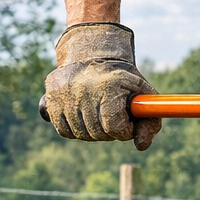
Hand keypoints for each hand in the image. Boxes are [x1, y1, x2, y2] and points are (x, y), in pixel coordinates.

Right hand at [44, 22, 160, 150]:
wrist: (90, 54)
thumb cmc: (121, 80)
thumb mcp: (142, 94)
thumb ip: (150, 121)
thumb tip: (141, 146)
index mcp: (108, 85)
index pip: (115, 127)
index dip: (124, 130)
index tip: (126, 121)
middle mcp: (83, 88)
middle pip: (98, 133)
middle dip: (109, 131)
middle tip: (112, 117)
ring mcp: (64, 94)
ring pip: (81, 134)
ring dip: (92, 131)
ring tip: (97, 113)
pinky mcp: (50, 99)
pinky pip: (64, 131)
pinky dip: (75, 128)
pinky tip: (82, 114)